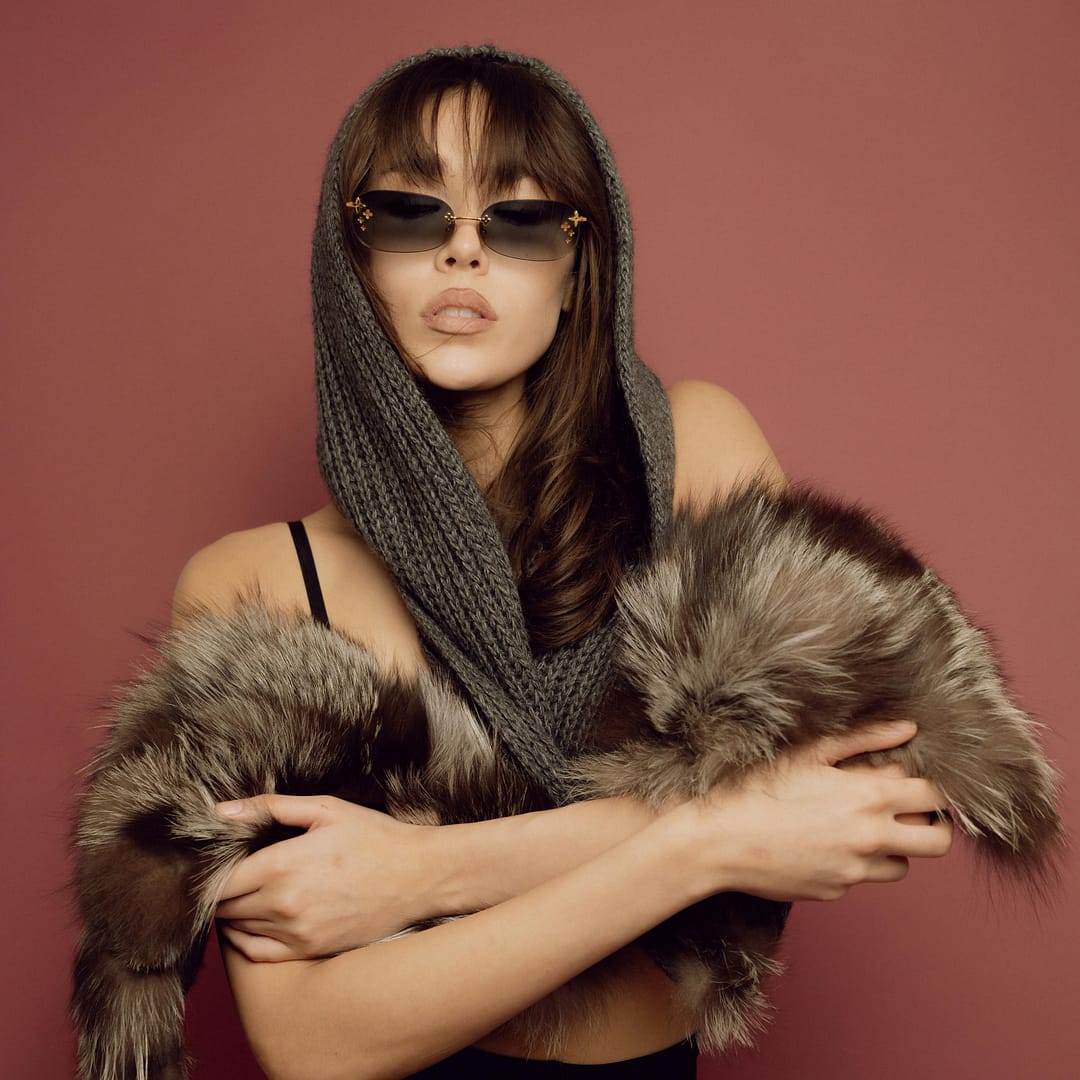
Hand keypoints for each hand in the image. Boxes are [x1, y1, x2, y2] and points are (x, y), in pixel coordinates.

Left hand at [215, 795, 436, 962]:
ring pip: (237, 928)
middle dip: (222, 889)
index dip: (210, 870)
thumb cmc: (374, 837)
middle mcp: (283, 904)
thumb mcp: (326, 809)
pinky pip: (256, 953)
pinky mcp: (309, 951)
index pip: (219, 879)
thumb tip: (221, 812)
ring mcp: (296, 932)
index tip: (216, 859)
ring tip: (248, 890)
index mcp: (282, 864)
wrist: (419, 875)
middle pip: (224, 905)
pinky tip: (254, 920)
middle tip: (235, 871)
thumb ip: (270, 808)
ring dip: (234, 911)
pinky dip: (245, 938)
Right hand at [681, 721, 952, 902]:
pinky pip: (860, 877)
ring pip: (902, 864)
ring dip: (890, 846)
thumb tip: (907, 729)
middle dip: (931, 825)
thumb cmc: (755, 788)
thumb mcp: (808, 753)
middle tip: (905, 811)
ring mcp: (854, 871)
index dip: (931, 788)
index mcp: (868, 798)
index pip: (934, 797)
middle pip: (937, 842)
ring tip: (853, 825)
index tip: (913, 782)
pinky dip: (851, 860)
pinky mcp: (835, 891)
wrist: (717, 841)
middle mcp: (870, 838)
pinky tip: (816, 841)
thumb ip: (864, 739)